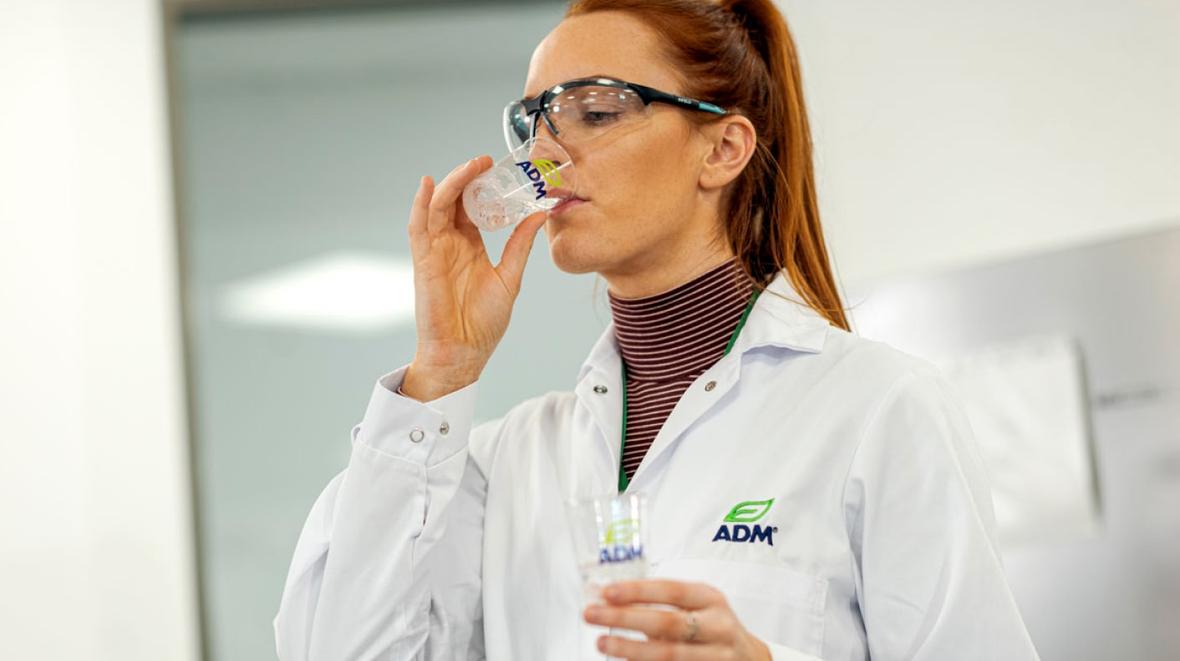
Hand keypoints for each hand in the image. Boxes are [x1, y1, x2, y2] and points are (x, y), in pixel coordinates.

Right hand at [402, 156, 547, 399]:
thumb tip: (539, 214)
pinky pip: (418, 227)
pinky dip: (421, 204)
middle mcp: (451, 244)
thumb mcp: (510, 277)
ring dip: (451, 184)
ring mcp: (435, 251)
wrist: (464, 353)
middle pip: (454, 201)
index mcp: (471, 247)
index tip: (500, 168)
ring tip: (469, 166)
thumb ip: (520, 245)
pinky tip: (430, 185)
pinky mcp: (423, 261)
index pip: (473, 207)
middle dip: (468, 178)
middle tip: (486, 160)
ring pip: (437, 207)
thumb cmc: (484, 323)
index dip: (483, 186)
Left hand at [583, 579, 772, 659]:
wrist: (748, 658)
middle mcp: (717, 627)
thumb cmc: (712, 625)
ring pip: (668, 655)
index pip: (671, 590)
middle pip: (667, 623)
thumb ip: (658, 600)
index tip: (607, 592)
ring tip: (602, 643)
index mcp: (711, 599)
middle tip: (592, 615)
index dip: (638, 591)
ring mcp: (716, 656)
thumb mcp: (696, 604)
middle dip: (625, 619)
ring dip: (630, 650)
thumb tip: (607, 596)